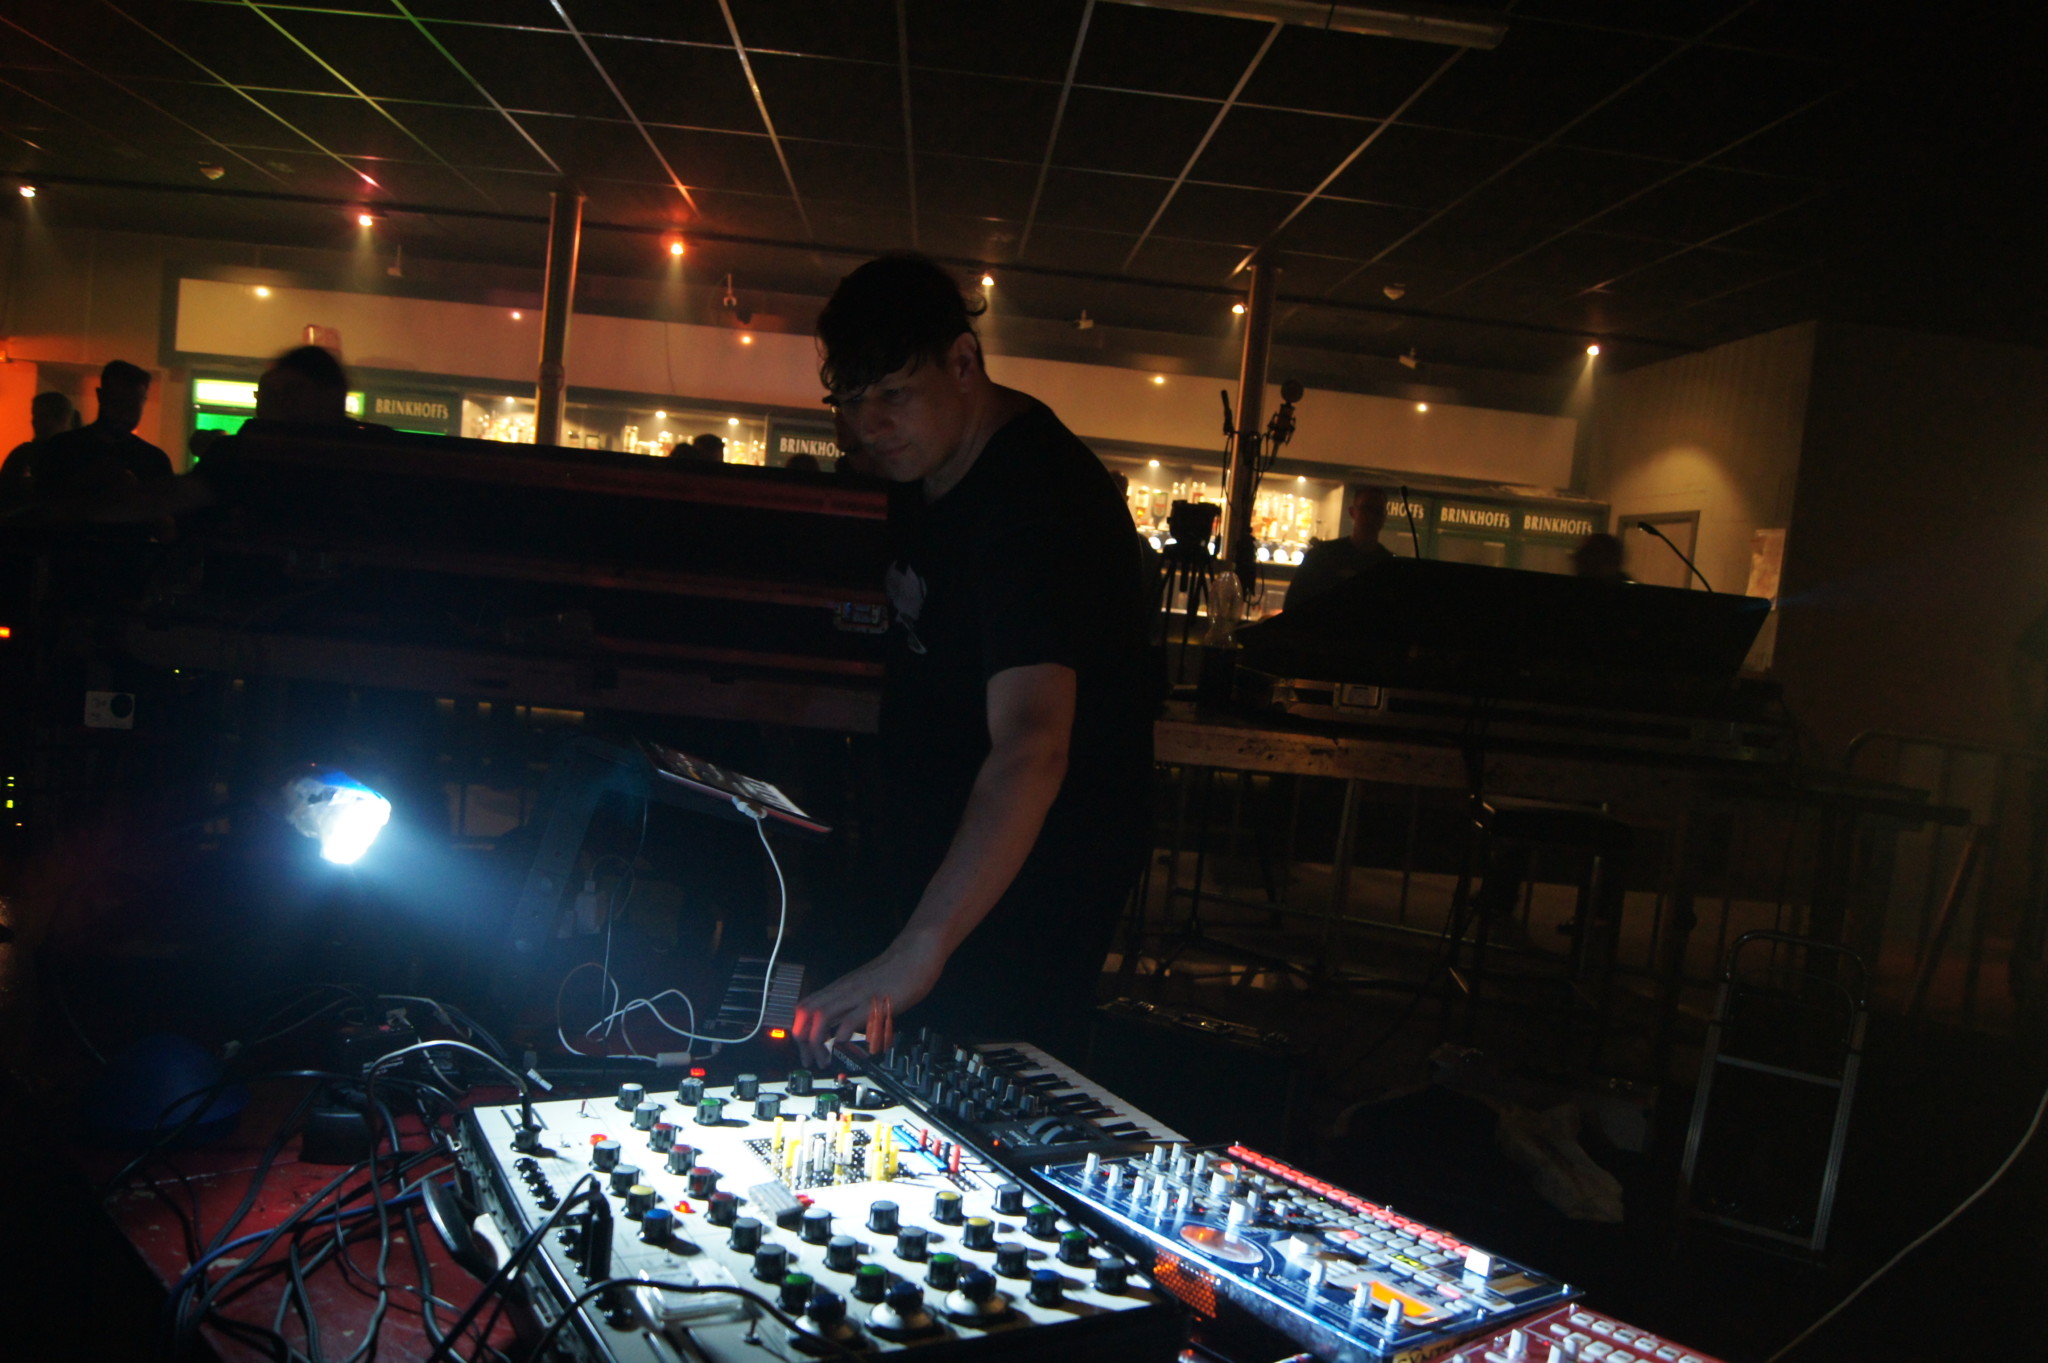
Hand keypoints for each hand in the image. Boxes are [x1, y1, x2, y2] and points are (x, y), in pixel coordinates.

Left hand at [791, 939, 944, 1067]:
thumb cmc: (894, 971)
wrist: (914, 953)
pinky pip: (851, 1018)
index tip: (804, 1050)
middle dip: (802, 1041)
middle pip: (806, 1013)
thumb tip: (842, 1028)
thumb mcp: (864, 989)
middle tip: (810, 1059)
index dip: (798, 1030)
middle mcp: (842, 991)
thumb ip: (851, 1007)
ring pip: (821, 1016)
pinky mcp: (873, 1001)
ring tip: (824, 1059)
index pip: (804, 1007)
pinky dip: (842, 1035)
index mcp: (839, 989)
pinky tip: (843, 1044)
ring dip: (817, 1042)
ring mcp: (856, 995)